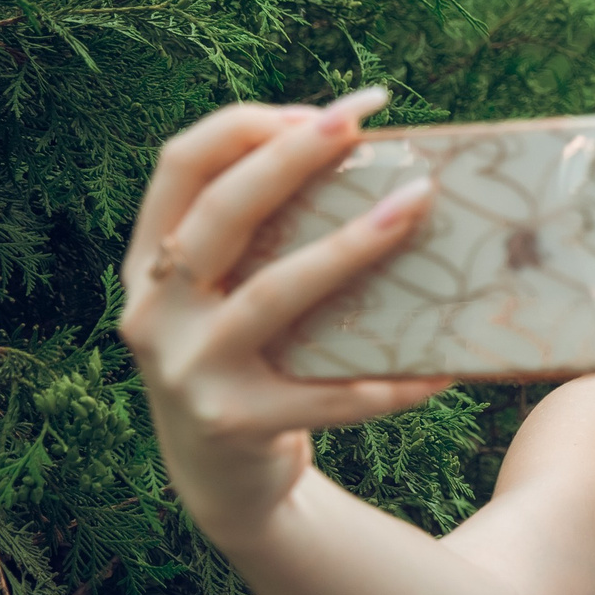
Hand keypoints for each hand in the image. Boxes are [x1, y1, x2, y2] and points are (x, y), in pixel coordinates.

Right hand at [118, 88, 450, 545]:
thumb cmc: (249, 362)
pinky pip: (328, 395)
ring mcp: (190, 370)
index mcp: (150, 261)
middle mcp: (155, 309)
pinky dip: (390, 380)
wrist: (223, 483)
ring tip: (415, 208)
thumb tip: (382, 173)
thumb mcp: (227, 296)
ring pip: (273, 295)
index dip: (249, 124)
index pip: (182, 165)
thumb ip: (265, 240)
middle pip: (221, 213)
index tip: (328, 111)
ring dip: (349, 247)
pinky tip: (443, 368)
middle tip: (359, 123)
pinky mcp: (236, 424)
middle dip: (291, 158)